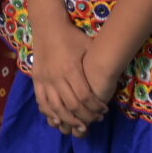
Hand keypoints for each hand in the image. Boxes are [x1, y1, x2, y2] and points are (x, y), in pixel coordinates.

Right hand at [30, 18, 105, 135]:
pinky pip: (42, 101)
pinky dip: (49, 113)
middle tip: (95, 121)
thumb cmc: (73, 37)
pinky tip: (58, 120)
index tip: (104, 110)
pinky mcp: (36, 79)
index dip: (95, 107)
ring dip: (68, 120)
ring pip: (55, 107)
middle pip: (71, 105)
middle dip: (85, 116)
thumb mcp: (89, 47)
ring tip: (79, 125)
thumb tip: (115, 79)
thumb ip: (98, 64)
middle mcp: (56, 76)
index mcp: (71, 69)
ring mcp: (45, 79)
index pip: (85, 96)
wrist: (48, 26)